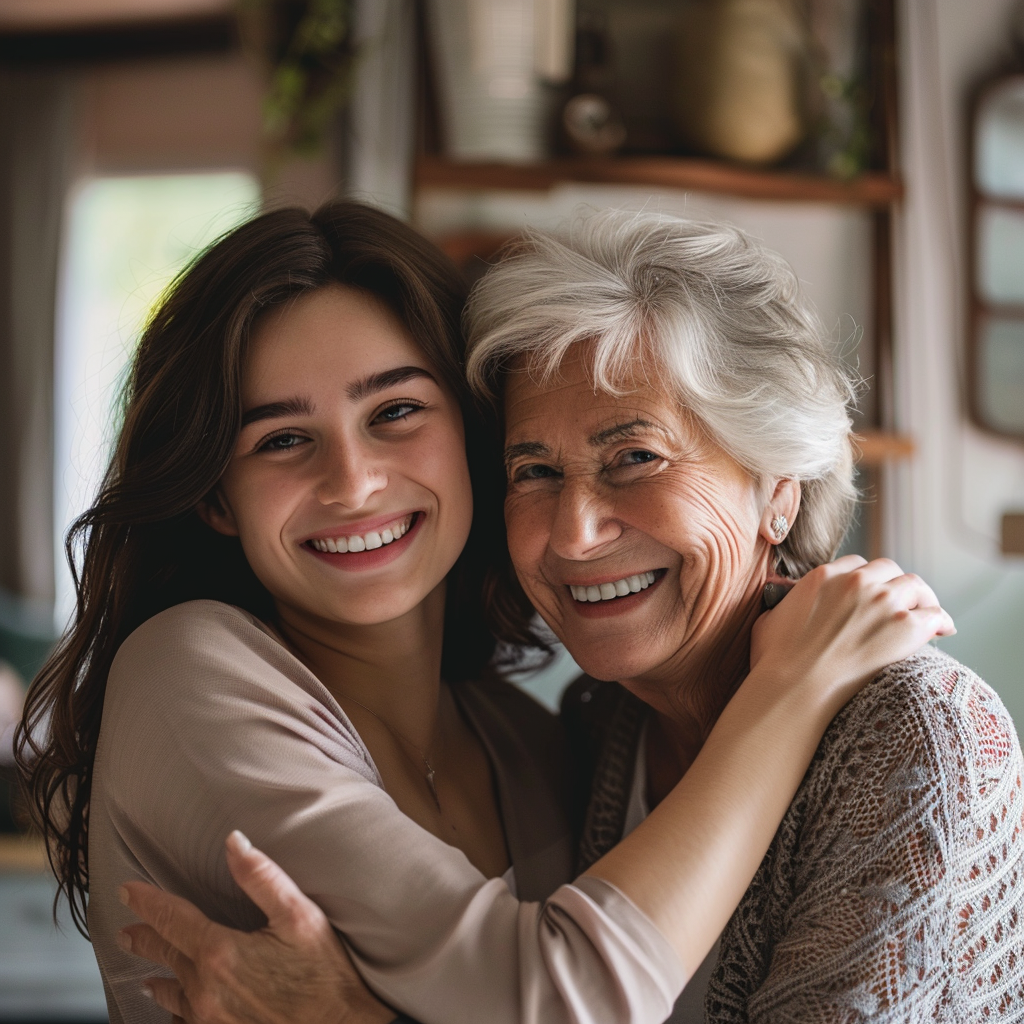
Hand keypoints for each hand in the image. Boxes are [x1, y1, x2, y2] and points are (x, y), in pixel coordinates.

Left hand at [119, 831, 396, 1023]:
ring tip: (147, 974)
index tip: (127, 891)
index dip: (147, 902)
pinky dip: (177, 1010)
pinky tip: (179, 1009)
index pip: (172, 919)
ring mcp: (208, 1020)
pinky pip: (185, 1021)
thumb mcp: (300, 917)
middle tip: (127, 930)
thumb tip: (234, 843)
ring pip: (171, 995)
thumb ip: (262, 877)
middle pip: (165, 956)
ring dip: (157, 977)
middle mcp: (205, 990)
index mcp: (220, 953)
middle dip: (145, 938)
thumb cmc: (324, 976)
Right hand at [750, 555, 954, 716]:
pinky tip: (943, 630)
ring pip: (915, 585)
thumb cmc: (777, 662)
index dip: (866, 578)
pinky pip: (935, 614)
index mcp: (824, 576)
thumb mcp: (768, 621)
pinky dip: (941, 620)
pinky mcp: (905, 627)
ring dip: (920, 598)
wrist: (795, 688)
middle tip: (900, 602)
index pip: (857, 564)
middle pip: (888, 569)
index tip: (871, 592)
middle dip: (894, 583)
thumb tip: (781, 604)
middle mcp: (856, 582)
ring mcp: (883, 602)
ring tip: (924, 613)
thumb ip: (781, 604)